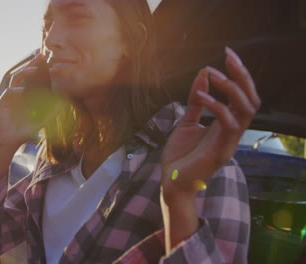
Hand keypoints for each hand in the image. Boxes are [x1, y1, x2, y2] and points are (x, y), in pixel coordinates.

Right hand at [0, 54, 56, 147]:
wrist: (11, 140)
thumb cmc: (26, 129)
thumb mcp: (42, 119)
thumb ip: (52, 111)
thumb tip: (64, 103)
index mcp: (27, 92)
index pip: (34, 77)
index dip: (41, 69)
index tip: (50, 62)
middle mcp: (18, 91)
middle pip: (25, 73)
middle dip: (33, 64)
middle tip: (42, 56)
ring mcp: (10, 95)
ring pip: (16, 79)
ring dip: (25, 73)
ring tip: (34, 70)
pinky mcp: (3, 102)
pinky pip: (9, 93)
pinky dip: (16, 91)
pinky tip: (22, 90)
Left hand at [160, 47, 260, 200]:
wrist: (171, 181)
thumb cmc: (180, 155)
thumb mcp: (186, 122)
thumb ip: (196, 101)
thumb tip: (203, 74)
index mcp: (225, 124)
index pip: (242, 95)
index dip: (238, 74)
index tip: (227, 54)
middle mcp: (232, 131)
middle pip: (251, 99)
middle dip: (241, 75)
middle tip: (228, 56)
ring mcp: (229, 141)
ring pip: (246, 110)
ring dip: (231, 88)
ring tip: (214, 74)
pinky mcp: (222, 151)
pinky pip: (229, 125)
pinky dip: (217, 107)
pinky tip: (202, 96)